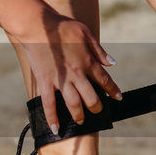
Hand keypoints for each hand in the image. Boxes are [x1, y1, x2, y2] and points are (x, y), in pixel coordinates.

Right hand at [14, 10, 121, 134]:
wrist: (38, 26)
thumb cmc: (61, 27)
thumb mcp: (85, 32)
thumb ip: (99, 50)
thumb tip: (112, 63)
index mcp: (88, 61)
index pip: (105, 80)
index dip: (113, 91)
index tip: (118, 98)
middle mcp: (76, 74)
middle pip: (91, 97)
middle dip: (96, 107)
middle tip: (97, 110)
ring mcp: (60, 80)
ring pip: (73, 104)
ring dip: (79, 115)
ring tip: (80, 120)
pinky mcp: (45, 82)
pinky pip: (49, 104)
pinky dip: (52, 118)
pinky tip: (56, 128)